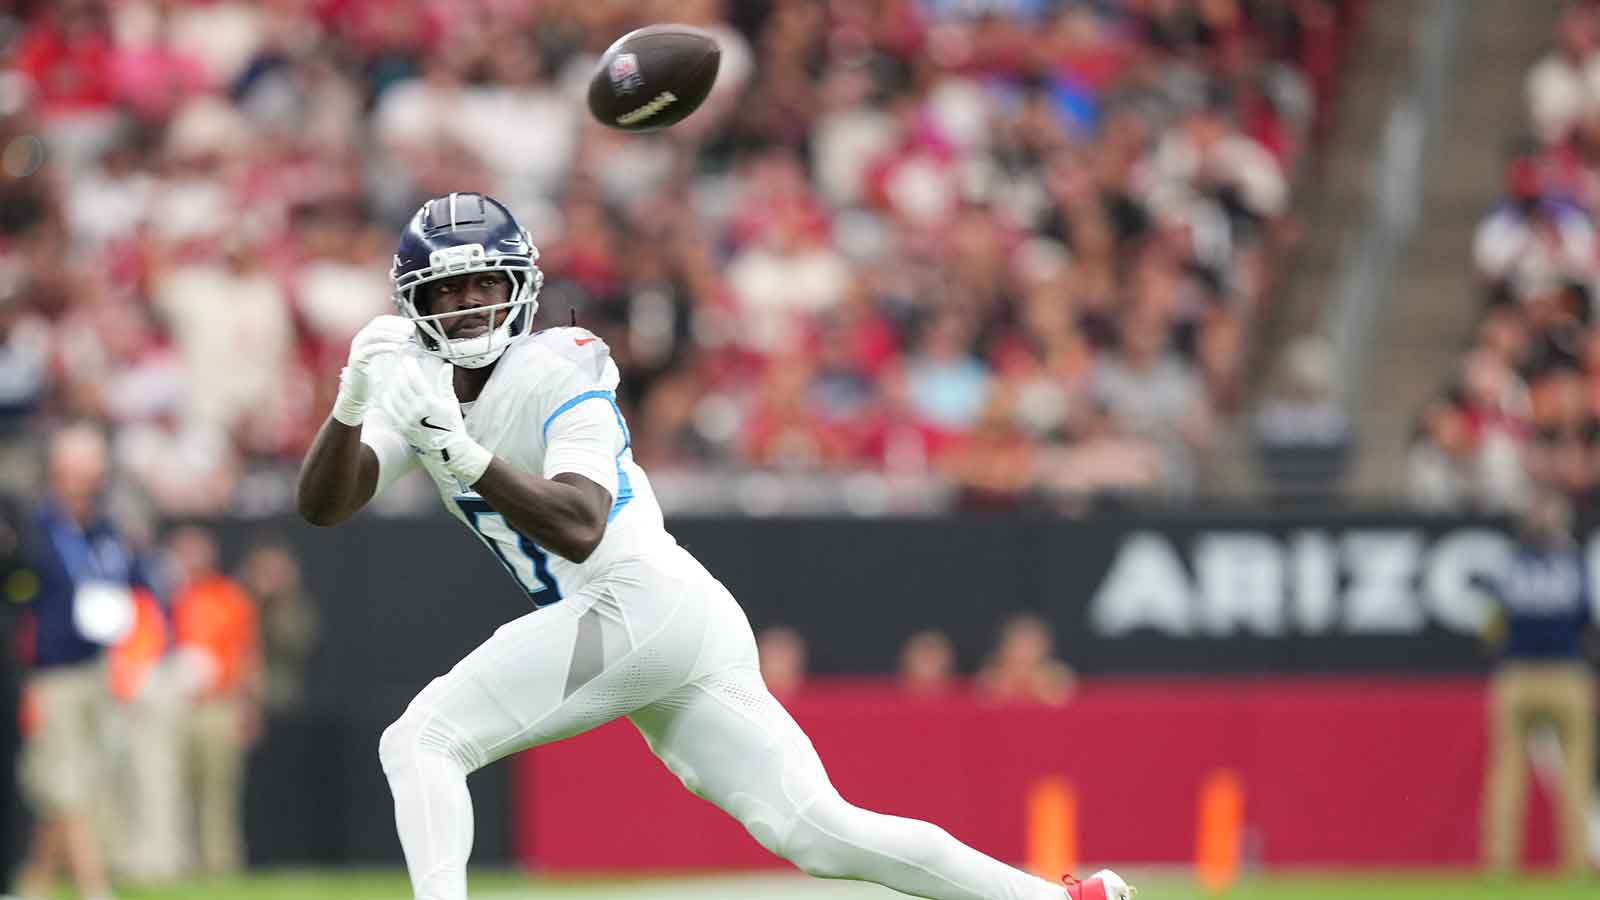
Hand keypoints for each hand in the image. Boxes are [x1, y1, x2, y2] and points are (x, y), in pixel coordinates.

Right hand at [331, 315, 413, 425]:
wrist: (359, 392)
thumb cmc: (373, 374)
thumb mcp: (385, 356)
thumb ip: (392, 344)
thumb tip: (407, 335)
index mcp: (366, 336)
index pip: (380, 321)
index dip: (396, 321)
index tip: (410, 324)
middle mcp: (360, 339)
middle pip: (377, 326)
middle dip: (395, 326)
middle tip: (409, 331)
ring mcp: (357, 349)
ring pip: (372, 335)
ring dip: (390, 335)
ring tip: (404, 339)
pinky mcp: (357, 360)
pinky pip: (370, 350)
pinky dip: (383, 347)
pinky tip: (395, 349)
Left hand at [381, 356, 492, 484]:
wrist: (448, 450)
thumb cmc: (452, 426)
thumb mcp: (451, 403)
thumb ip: (446, 383)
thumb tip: (447, 366)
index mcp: (430, 402)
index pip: (415, 379)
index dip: (410, 367)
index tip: (408, 360)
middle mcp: (416, 410)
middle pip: (403, 386)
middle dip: (401, 373)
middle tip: (401, 366)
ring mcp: (407, 419)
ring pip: (395, 396)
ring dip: (394, 385)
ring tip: (396, 378)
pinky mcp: (403, 427)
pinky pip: (390, 410)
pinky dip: (388, 400)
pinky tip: (388, 393)